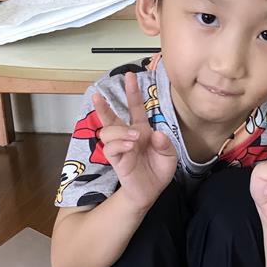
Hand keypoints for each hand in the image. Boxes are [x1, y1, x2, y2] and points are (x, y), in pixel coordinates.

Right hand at [92, 72, 177, 211]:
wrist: (152, 191)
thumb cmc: (158, 170)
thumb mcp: (169, 155)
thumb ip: (165, 144)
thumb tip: (156, 134)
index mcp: (141, 130)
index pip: (135, 108)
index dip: (132, 92)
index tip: (130, 76)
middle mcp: (128, 136)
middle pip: (110, 117)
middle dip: (103, 106)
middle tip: (97, 95)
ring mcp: (120, 148)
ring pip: (108, 132)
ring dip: (120, 131)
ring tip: (134, 138)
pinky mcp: (116, 160)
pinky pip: (110, 148)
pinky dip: (119, 144)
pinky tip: (130, 146)